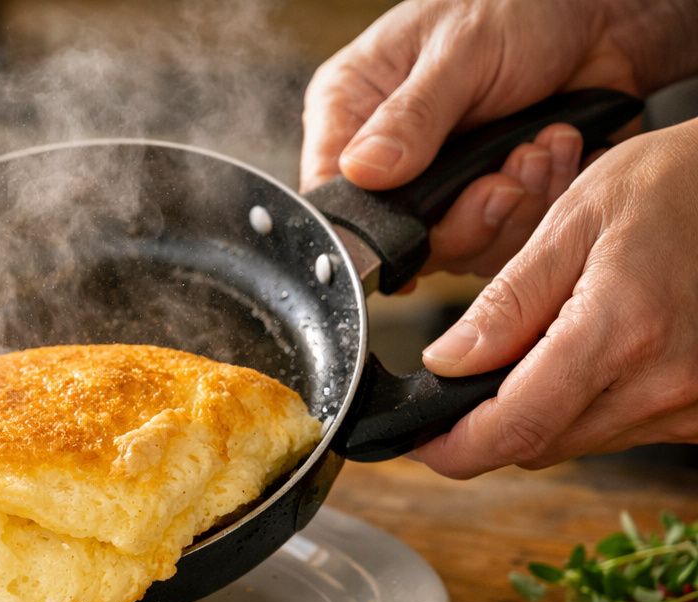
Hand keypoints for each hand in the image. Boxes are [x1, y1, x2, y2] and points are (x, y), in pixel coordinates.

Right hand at [301, 0, 662, 277]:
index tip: (425, 222)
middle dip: (466, 219)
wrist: (599, 11)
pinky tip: (556, 150)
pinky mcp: (489, 201)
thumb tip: (362, 171)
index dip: (371, 227)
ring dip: (514, 208)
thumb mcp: (459, 50)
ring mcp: (441, 185)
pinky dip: (542, 203)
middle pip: (401, 238)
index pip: (331, 196)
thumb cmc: (518, 6)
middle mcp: (389, 158)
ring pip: (459, 249)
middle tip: (504, 180)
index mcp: (353, 111)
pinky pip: (506, 239)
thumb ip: (412, 115)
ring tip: (540, 148)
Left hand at [413, 118, 697, 476]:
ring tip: (546, 344)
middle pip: (539, 446)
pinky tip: (593, 355)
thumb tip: (446, 363)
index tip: (417, 439)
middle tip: (466, 381)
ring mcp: (691, 405)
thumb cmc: (675, 186)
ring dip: (541, 413)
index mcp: (622, 332)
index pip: (516, 428)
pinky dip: (586, 406)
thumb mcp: (573, 221)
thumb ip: (507, 303)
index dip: (453, 448)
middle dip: (489, 425)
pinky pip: (619, 431)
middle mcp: (663, 384)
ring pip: (576, 443)